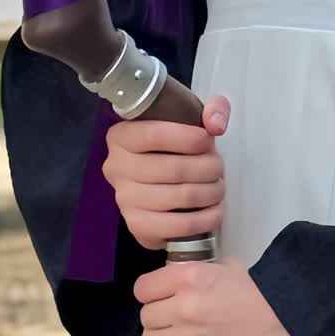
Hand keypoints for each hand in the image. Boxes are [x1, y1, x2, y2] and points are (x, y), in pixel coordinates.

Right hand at [103, 95, 229, 250]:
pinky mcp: (138, 226)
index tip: (208, 140)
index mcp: (121, 136)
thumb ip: (211, 109)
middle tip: (218, 167)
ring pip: (181, 196)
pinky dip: (205, 219)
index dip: (188, 138)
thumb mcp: (190, 119)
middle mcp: (116, 167)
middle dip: (208, 167)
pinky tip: (214, 210)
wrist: (162, 183)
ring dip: (211, 192)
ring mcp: (125, 199)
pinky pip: (179, 226)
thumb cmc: (176, 147)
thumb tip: (216, 123)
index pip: (154, 135)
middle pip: (173, 168)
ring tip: (218, 187)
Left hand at [135, 256, 314, 335]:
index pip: (144, 288)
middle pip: (147, 317)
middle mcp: (182, 308)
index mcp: (190, 279)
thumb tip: (190, 284)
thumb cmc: (274, 299)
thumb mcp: (234, 269)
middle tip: (179, 321)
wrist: (296, 327)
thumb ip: (202, 276)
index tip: (161, 299)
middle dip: (161, 319)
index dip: (153, 294)